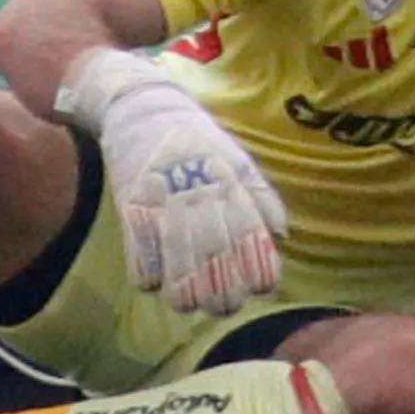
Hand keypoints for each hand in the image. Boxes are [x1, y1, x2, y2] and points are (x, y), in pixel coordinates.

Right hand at [71, 52, 284, 316]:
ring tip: (188, 305)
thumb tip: (283, 236)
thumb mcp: (237, 159)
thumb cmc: (198, 140)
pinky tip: (153, 284)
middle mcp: (201, 194)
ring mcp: (165, 200)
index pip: (253, 237)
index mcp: (231, 183)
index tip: (261, 289)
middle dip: (223, 292)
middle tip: (223, 307)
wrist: (143, 106)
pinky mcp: (131, 202)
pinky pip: (140, 251)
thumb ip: (261, 197)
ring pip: (179, 262)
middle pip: (217, 257)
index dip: (260, 270)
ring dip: (185, 292)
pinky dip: (148, 274)